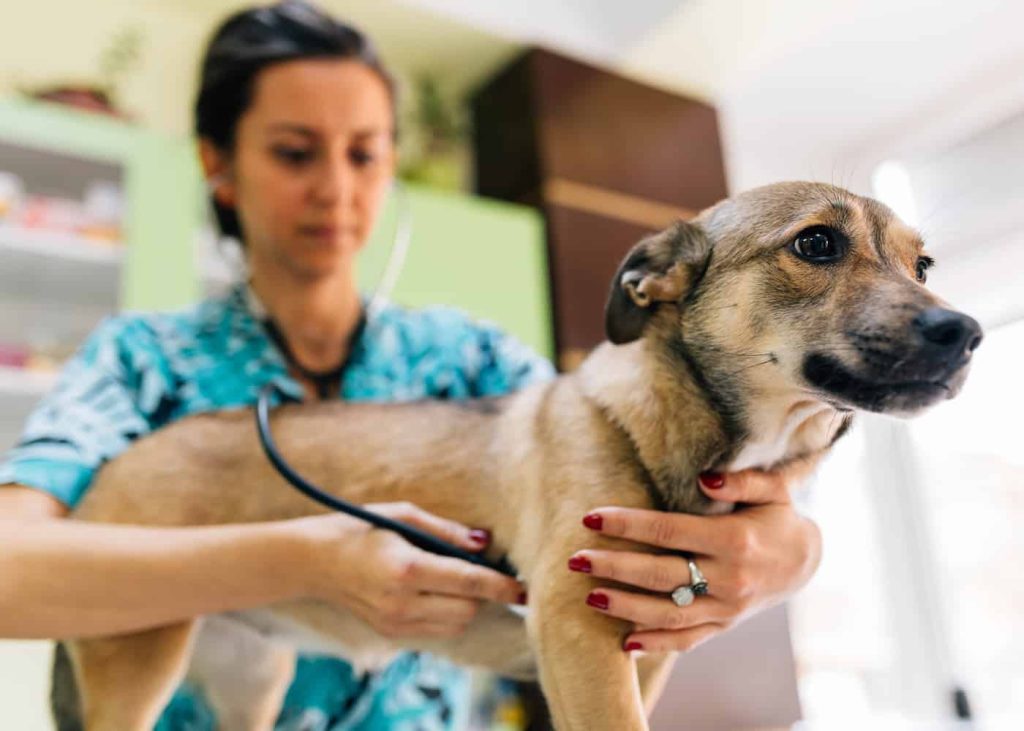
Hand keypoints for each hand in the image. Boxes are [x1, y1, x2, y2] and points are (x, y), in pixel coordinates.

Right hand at [294, 502, 524, 638]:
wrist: (313, 561)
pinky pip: (437, 629)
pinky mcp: (391, 633)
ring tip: (453, 577)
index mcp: (406, 569)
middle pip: (468, 609)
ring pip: (456, 623)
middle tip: (480, 569)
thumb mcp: (403, 516)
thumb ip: (446, 532)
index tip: (525, 589)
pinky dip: (447, 612)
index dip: (502, 586)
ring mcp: (395, 623)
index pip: (468, 583)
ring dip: (466, 604)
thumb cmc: (360, 528)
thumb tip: (484, 544)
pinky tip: (434, 590)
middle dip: (483, 592)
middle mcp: (401, 602)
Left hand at [570, 463, 820, 652]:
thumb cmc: (778, 517)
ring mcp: (726, 608)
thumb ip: (740, 480)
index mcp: (735, 540)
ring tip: (590, 598)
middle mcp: (729, 579)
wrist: (805, 562)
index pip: (669, 531)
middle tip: (576, 560)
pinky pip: (687, 640)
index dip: (628, 524)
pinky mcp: (723, 626)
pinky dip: (657, 644)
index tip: (591, 517)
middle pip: (660, 574)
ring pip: (668, 612)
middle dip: (614, 567)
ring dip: (626, 608)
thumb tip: (704, 478)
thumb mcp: (772, 490)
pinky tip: (625, 644)